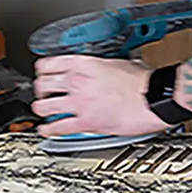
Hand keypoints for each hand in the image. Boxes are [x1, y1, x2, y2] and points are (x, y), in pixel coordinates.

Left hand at [32, 56, 171, 137]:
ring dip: (40, 108)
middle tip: (41, 92)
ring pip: (44, 106)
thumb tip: (106, 67)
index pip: (50, 64)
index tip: (42, 72)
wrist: (152, 97)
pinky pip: (58, 128)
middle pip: (43, 84)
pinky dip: (48, 130)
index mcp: (84, 64)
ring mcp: (79, 103)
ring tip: (40, 110)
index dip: (42, 69)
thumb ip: (104, 65)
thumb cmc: (142, 81)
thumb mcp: (118, 61)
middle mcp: (77, 82)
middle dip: (39, 89)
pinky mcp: (85, 123)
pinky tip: (45, 130)